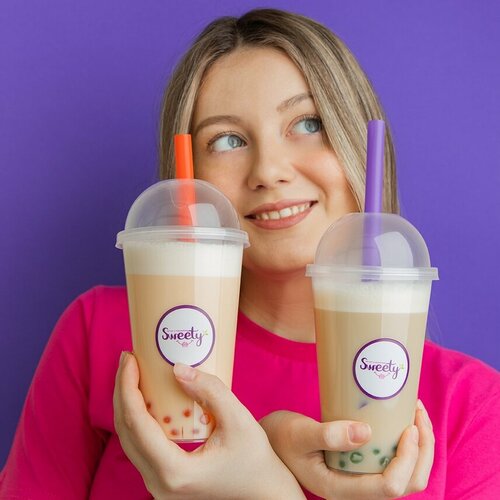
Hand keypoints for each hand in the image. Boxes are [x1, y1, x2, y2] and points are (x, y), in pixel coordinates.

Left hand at [113, 352, 304, 499]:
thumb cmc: (255, 458)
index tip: (130, 358)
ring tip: (132, 373)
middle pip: (126, 431)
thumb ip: (210, 391)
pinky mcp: (164, 479)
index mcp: (175, 471)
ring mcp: (158, 485)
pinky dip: (138, 417)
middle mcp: (159, 483)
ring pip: (129, 439)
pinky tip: (145, 397)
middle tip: (128, 358)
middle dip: (122, 391)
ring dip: (127, 404)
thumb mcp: (238, 420)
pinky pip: (140, 445)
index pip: (137, 424)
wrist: (263, 491)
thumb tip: (177, 368)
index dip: (127, 388)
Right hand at [260, 401, 433, 498]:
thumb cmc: (281, 438)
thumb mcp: (300, 433)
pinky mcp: (362, 466)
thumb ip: (328, 435)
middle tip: (418, 413)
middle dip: (423, 451)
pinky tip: (403, 418)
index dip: (407, 460)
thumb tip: (366, 432)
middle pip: (408, 484)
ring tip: (416, 412)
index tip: (408, 427)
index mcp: (341, 489)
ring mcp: (361, 479)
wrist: (272, 442)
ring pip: (407, 476)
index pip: (388, 487)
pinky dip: (409, 443)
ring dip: (420, 447)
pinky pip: (395, 462)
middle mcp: (356, 490)